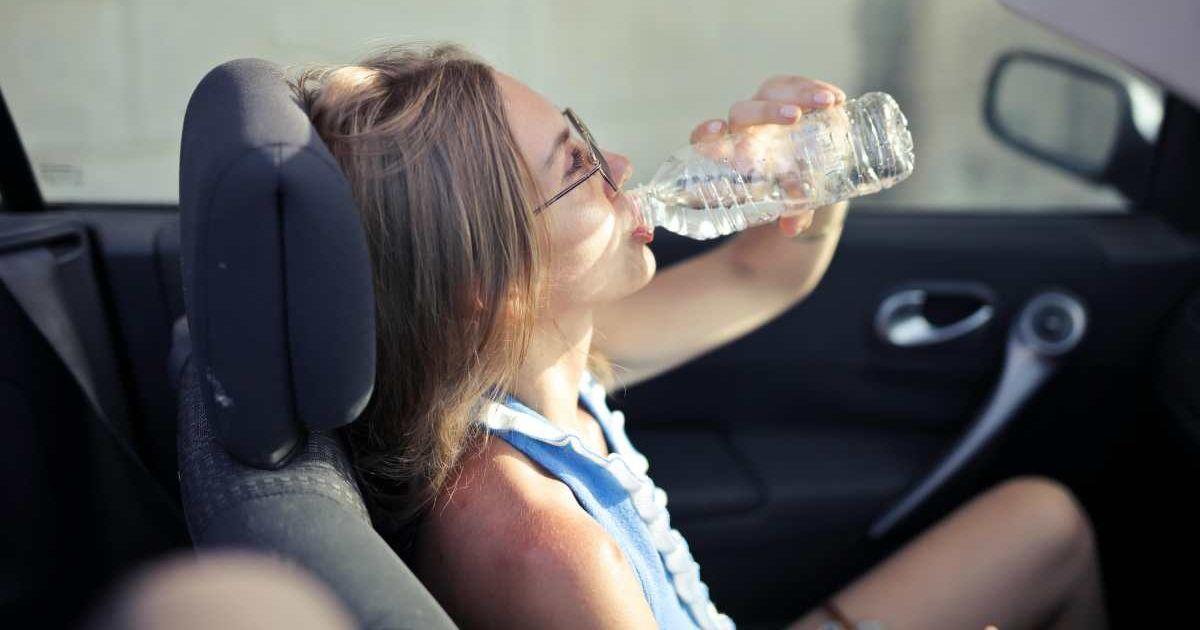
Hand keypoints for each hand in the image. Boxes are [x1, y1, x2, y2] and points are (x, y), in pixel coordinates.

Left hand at [687, 75, 846, 236]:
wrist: (804, 174)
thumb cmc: (783, 190)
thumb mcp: (787, 203)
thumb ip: (791, 213)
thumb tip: (791, 228)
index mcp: (731, 154)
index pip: (706, 139)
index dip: (706, 133)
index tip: (717, 128)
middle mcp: (744, 128)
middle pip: (743, 111)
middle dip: (767, 112)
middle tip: (794, 117)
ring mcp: (765, 108)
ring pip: (771, 91)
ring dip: (799, 94)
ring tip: (827, 104)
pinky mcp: (788, 96)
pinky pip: (796, 85)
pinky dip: (815, 89)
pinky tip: (837, 99)